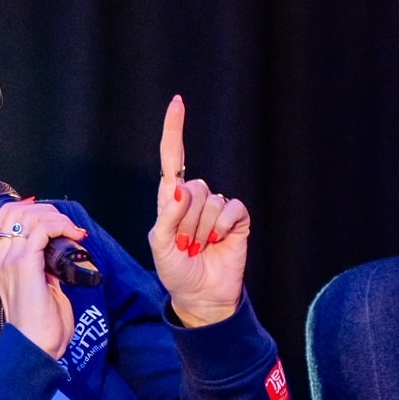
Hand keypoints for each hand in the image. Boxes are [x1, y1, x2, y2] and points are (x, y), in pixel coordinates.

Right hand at [0, 198, 84, 358]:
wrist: (35, 349)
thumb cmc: (42, 327)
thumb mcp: (43, 290)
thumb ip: (45, 270)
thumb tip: (59, 257)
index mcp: (1, 263)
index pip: (7, 219)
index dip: (33, 213)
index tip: (58, 224)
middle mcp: (1, 258)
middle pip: (14, 211)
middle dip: (46, 210)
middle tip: (68, 225)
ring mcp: (10, 261)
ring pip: (28, 216)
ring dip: (56, 218)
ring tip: (73, 231)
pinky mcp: (24, 266)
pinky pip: (41, 230)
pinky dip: (60, 227)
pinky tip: (74, 237)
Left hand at [150, 96, 248, 328]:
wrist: (201, 296)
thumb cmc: (176, 272)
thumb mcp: (160, 247)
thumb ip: (168, 217)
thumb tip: (181, 188)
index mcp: (171, 200)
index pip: (173, 159)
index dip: (175, 131)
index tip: (178, 103)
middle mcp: (195, 199)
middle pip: (194, 187)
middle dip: (187, 220)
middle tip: (185, 245)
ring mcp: (217, 209)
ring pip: (212, 200)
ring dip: (202, 229)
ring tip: (199, 248)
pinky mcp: (237, 220)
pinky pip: (232, 209)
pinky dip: (222, 227)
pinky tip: (218, 242)